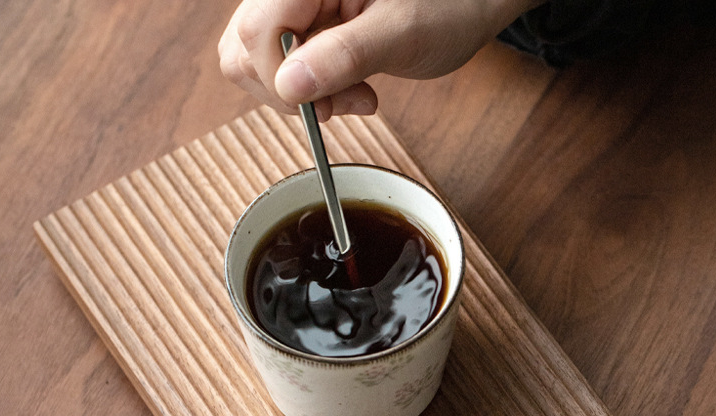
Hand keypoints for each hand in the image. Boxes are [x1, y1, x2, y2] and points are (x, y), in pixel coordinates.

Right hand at [219, 0, 538, 119]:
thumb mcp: (403, 34)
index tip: (323, 105)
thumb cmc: (451, 5)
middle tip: (344, 102)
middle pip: (245, 46)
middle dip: (289, 90)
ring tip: (355, 95)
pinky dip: (313, 91)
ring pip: (258, 61)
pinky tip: (351, 89)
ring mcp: (298, 7)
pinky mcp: (308, 27)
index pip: (256, 30)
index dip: (279, 77)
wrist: (470, 3)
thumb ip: (345, 56)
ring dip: (301, 96)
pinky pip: (283, 66)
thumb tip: (289, 86)